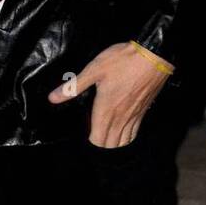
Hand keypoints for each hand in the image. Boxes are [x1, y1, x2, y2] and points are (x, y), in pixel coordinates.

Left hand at [47, 42, 172, 147]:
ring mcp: (134, 116)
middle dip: (102, 148)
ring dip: (115, 146)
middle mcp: (120, 118)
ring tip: (108, 146)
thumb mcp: (94, 70)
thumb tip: (52, 98)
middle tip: (95, 146)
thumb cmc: (123, 61)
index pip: (97, 139)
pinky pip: (135, 132)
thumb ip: (74, 87)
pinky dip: (128, 138)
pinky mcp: (144, 111)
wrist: (153, 56)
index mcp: (105, 110)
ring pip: (124, 141)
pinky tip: (126, 136)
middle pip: (111, 144)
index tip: (85, 142)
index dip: (91, 145)